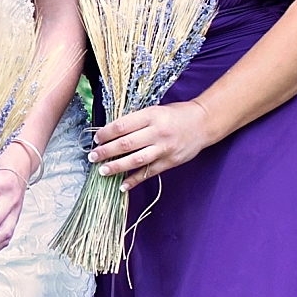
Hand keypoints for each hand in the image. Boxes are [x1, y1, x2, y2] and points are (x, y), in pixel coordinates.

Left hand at [89, 100, 212, 191]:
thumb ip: (136, 120)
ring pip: (135, 160)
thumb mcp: (155, 110)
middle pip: (126, 144)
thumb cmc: (176, 114)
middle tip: (92, 156)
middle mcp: (157, 132)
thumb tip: (111, 132)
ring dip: (116, 167)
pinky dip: (134, 180)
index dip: (106, 133)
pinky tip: (122, 186)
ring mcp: (164, 148)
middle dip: (106, 151)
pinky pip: (149, 173)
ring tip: (102, 171)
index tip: (96, 138)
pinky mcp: (170, 162)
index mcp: (151, 115)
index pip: (122, 126)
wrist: (204, 122)